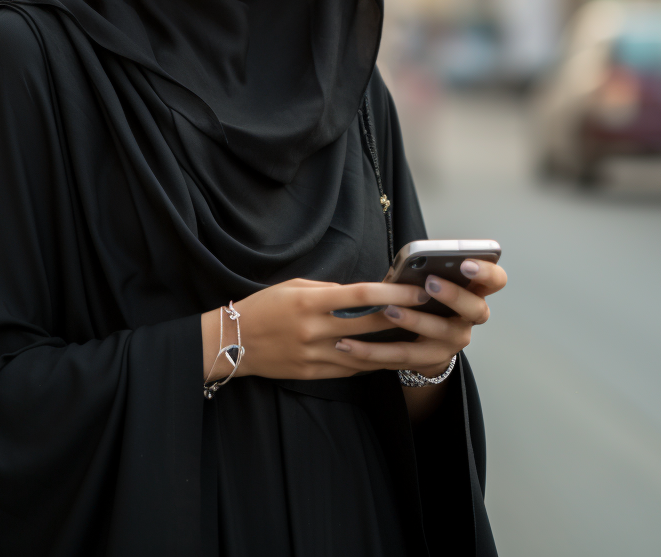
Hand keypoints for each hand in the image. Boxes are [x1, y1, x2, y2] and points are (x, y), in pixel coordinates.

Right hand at [200, 260, 506, 383]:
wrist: (230, 342)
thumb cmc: (262, 306)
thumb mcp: (293, 286)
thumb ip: (328, 289)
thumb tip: (360, 294)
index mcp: (310, 301)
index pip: (361, 295)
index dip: (393, 293)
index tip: (417, 289)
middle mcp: (315, 329)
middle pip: (369, 326)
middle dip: (402, 318)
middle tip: (429, 312)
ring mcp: (314, 356)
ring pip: (364, 353)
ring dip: (392, 346)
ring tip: (418, 338)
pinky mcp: (311, 374)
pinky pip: (348, 370)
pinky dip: (369, 363)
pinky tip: (387, 357)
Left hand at [335, 258, 507, 377]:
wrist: (423, 342)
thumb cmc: (424, 298)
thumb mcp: (428, 282)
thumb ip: (425, 271)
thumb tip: (409, 262)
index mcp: (474, 292)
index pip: (495, 280)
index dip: (485, 272)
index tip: (464, 263)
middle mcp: (470, 318)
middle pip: (475, 309)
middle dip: (453, 295)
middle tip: (430, 283)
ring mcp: (454, 342)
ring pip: (439, 333)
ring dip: (413, 321)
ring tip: (388, 311)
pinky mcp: (430, 361)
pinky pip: (403, 357)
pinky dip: (374, 351)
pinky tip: (350, 344)